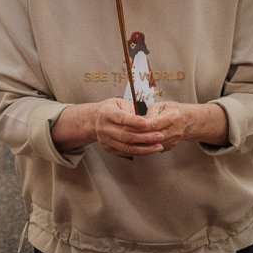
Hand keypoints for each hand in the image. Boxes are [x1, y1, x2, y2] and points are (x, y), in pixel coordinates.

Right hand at [56, 98, 198, 157]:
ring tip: (162, 145)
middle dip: (147, 137)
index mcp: (108, 112)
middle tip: (164, 136)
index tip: (153, 124)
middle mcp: (106, 127)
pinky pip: (127, 151)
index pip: (125, 119)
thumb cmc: (107, 108)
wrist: (88, 122)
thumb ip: (131, 104)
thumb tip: (147, 103)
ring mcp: (107, 140)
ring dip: (146, 147)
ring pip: (129, 146)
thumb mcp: (117, 101)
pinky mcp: (110, 148)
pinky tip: (153, 150)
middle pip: (129, 135)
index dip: (140, 123)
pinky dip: (141, 151)